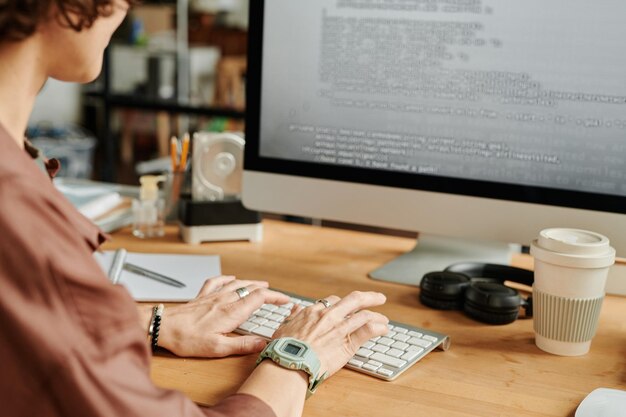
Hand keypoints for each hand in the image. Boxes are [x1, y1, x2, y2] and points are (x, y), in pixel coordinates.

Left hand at [156, 276, 289, 357]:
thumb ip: (242, 344)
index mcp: (231, 312)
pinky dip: (227, 278)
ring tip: (261, 284)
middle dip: (267, 290)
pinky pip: (217, 281)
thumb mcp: (217, 348)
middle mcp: (224, 300)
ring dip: (251, 283)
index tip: (285, 300)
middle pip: (251, 288)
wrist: (163, 327)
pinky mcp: (201, 296)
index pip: (259, 298)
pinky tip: (230, 278)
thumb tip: (262, 343)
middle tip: (277, 295)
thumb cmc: (187, 338)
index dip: (275, 297)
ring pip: (237, 284)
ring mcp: (212, 296)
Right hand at [272, 291, 388, 376]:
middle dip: (369, 298)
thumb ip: (292, 316)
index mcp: (313, 312)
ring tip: (384, 320)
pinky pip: (369, 330)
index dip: (342, 303)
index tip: (348, 307)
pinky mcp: (348, 342)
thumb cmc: (284, 349)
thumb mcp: (283, 327)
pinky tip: (383, 329)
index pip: (332, 301)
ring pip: (365, 314)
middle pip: (354, 299)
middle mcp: (329, 316)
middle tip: (378, 298)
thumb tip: (295, 308)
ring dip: (377, 316)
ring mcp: (340, 327)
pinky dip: (379, 328)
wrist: (290, 363)